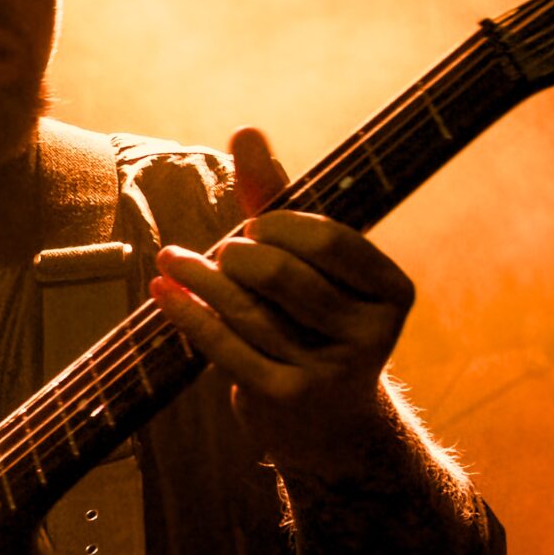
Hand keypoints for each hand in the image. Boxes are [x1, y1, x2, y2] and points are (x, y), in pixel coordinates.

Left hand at [148, 127, 414, 482]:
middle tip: (223, 254)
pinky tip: (162, 289)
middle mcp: (370, 335)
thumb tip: (246, 130)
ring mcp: (329, 373)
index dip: (282, 225)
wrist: (328, 424)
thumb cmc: (313, 318)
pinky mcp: (284, 399)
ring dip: (200, 278)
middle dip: (238, 255)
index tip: (257, 228)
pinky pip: (223, 345)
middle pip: (282, 275)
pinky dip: (186, 312)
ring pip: (247, 310)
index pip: (328, 239)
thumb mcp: (308, 262)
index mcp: (391, 292)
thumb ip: (279, 198)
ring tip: (172, 259)